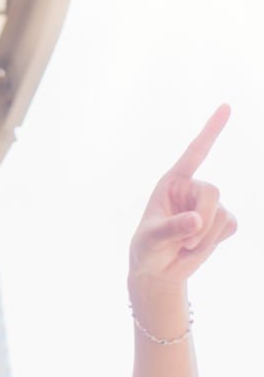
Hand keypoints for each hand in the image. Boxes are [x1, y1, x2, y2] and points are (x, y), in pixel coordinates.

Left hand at [129, 104, 236, 286]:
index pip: (194, 153)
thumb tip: (197, 219)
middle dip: (203, 219)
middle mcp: (192, 188)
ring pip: (222, 213)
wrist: (157, 270)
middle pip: (213, 191)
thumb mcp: (151, 239)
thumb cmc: (147, 248)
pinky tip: (197, 246)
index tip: (226, 106)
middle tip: (187, 241)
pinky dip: (214, 241)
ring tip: (185, 246)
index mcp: (172, 182)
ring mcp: (209, 204)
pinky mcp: (222, 221)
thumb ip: (171, 228)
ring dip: (205, 237)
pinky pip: (230, 226)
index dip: (210, 130)